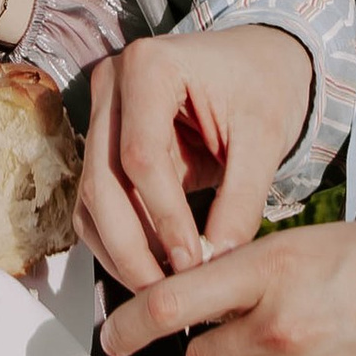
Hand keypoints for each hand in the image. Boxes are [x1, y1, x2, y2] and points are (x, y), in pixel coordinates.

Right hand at [76, 22, 315, 288]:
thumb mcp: (264, 137)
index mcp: (149, 66)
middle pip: (102, 181)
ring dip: (120, 252)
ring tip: (161, 290)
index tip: (193, 264)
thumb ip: (242, 201)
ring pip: (91, 199)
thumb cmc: (262, 86)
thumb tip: (218, 265)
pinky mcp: (103, 145)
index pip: (140, 156)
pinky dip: (119, 242)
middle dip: (132, 248)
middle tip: (165, 294)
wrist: (258, 62)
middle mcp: (111, 84)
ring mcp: (101, 114)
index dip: (164, 219)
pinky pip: (97, 204)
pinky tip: (152, 269)